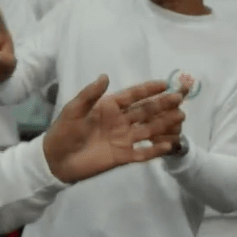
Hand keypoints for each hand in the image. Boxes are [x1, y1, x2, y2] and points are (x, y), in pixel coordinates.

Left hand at [42, 75, 185, 183]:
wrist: (56, 160)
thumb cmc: (63, 132)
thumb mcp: (73, 110)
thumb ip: (90, 95)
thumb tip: (105, 76)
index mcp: (108, 107)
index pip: (132, 96)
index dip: (147, 89)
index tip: (164, 83)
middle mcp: (120, 121)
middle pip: (145, 111)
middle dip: (162, 104)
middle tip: (179, 98)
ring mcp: (123, 139)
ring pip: (149, 129)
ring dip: (164, 123)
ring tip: (181, 116)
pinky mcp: (123, 156)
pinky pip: (144, 153)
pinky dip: (156, 149)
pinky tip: (169, 145)